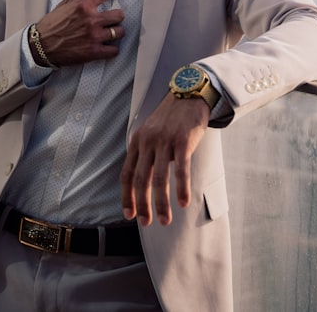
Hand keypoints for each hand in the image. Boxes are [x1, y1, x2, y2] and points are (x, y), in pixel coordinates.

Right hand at [35, 0, 125, 65]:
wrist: (40, 47)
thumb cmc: (51, 25)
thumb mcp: (63, 5)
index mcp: (83, 6)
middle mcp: (91, 20)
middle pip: (120, 15)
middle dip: (116, 17)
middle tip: (111, 20)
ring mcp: (94, 36)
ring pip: (120, 32)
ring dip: (116, 33)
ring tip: (109, 34)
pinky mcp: (94, 52)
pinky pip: (115, 50)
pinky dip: (112, 49)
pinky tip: (107, 47)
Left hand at [120, 93, 209, 225]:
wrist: (189, 94)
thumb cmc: (172, 117)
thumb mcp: (151, 132)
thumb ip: (146, 152)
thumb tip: (147, 181)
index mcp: (137, 141)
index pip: (126, 174)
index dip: (127, 196)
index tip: (129, 214)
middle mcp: (147, 142)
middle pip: (141, 180)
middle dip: (143, 205)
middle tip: (146, 222)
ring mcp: (165, 141)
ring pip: (159, 178)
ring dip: (161, 203)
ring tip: (165, 220)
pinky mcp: (182, 141)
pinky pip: (181, 170)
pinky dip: (181, 188)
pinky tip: (183, 202)